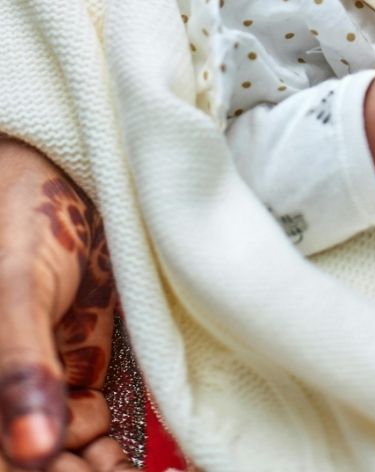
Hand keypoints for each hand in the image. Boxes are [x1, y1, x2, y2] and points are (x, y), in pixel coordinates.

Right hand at [0, 137, 133, 470]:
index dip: (32, 470)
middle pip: (29, 457)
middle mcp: (5, 383)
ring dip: (91, 468)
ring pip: (58, 451)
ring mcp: (42, 377)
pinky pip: (84, 426)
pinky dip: (105, 448)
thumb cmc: (22, 216)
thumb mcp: (17, 288)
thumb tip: (31, 450)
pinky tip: (121, 453)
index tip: (69, 469)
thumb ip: (21, 365)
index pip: (7, 451)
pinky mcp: (75, 365)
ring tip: (124, 468)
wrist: (69, 170)